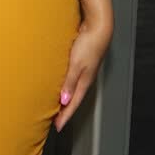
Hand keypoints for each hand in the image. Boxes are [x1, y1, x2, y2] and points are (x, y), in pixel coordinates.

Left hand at [54, 16, 112, 132]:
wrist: (99, 27)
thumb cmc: (89, 44)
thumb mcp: (76, 65)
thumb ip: (69, 83)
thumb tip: (64, 101)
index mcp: (84, 82)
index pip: (73, 104)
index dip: (65, 116)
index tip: (57, 127)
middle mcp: (85, 78)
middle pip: (73, 99)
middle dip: (65, 111)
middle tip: (55, 121)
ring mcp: (84, 71)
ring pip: (73, 90)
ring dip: (65, 99)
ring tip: (57, 106)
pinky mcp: (82, 62)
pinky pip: (72, 80)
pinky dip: (66, 87)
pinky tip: (61, 85)